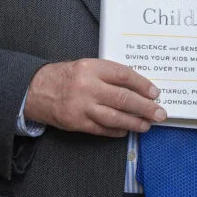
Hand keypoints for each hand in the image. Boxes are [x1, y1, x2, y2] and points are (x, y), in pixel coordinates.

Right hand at [24, 58, 165, 136]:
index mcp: (91, 68)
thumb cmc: (67, 76)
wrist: (36, 90)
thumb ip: (109, 74)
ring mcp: (81, 107)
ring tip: (147, 125)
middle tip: (160, 113)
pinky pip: (101, 129)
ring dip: (134, 122)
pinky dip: (116, 130)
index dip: (142, 85)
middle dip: (144, 107)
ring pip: (114, 117)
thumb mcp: (88, 66)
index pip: (123, 75)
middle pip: (122, 98)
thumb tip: (138, 87)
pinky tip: (127, 130)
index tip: (155, 93)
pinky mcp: (76, 123)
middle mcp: (88, 87)